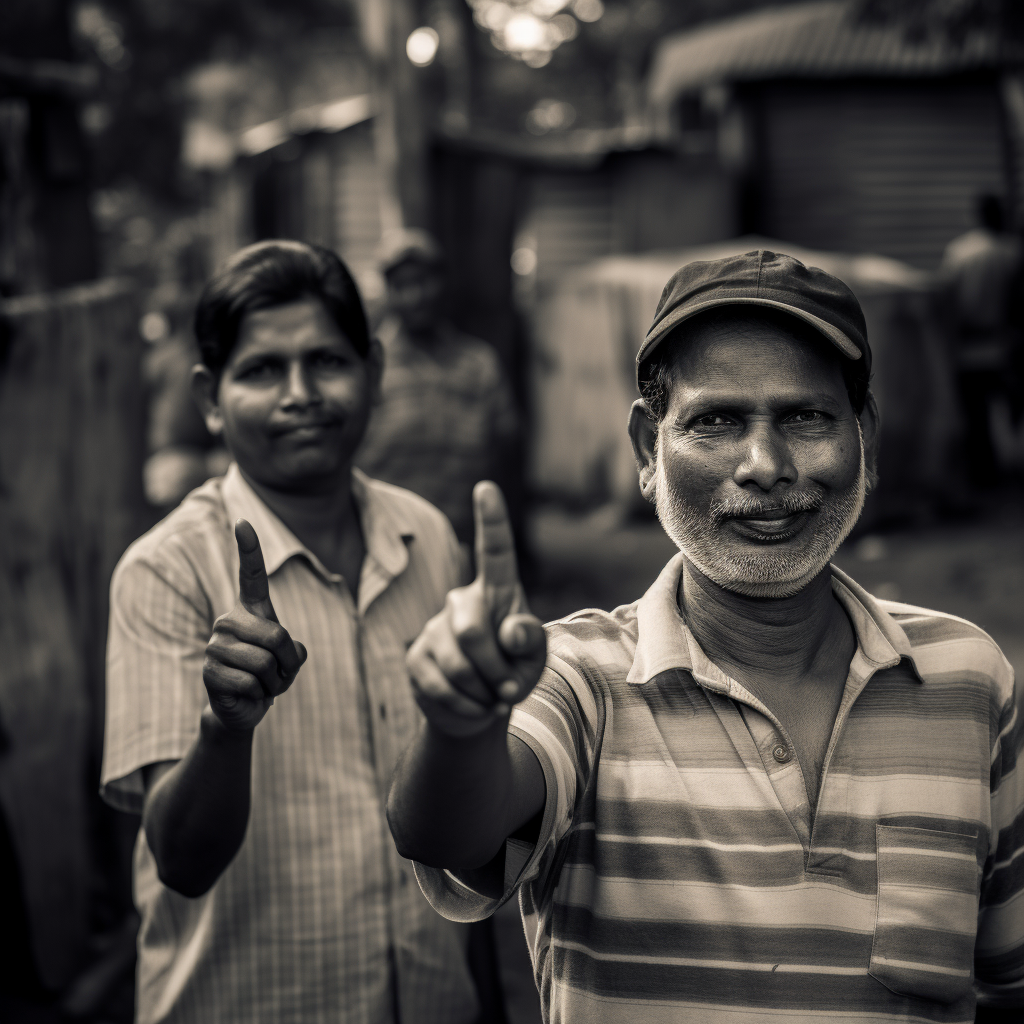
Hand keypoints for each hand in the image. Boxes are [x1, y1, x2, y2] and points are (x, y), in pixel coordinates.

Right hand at [202, 520, 307, 731]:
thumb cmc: (270, 675)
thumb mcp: (290, 659)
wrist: (246, 706)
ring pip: (264, 663)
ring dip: (275, 682)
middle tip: (280, 674)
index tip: (242, 522)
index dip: (248, 549)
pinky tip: (250, 695)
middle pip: (276, 635)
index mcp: (250, 611)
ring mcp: (215, 645)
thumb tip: (289, 652)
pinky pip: (250, 683)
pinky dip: (260, 695)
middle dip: (288, 663)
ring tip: (263, 684)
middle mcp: (228, 621)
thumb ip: (294, 650)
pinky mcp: (209, 672)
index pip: (251, 575)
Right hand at [406, 481, 546, 736]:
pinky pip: (439, 686)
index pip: (496, 551)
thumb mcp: (533, 659)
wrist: (480, 709)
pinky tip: (473, 707)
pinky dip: (464, 707)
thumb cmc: (513, 672)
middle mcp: (462, 600)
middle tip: (509, 692)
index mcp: (498, 591)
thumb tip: (512, 632)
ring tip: (492, 699)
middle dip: (495, 671)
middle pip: (471, 633)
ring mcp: (434, 627)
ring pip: (456, 665)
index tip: (486, 487)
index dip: (492, 520)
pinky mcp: (415, 656)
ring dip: (483, 694)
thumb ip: (529, 642)